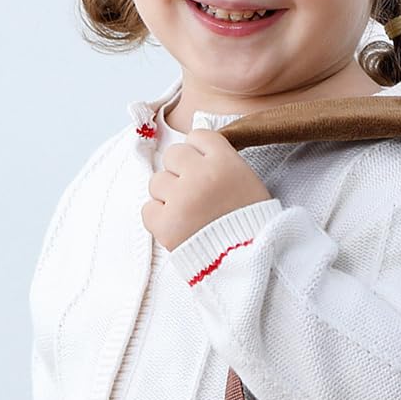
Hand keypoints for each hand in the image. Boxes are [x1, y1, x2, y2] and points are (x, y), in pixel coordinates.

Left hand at [141, 129, 272, 252]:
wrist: (249, 263)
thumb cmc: (252, 224)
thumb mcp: (248, 182)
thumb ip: (223, 163)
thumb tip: (195, 151)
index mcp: (225, 162)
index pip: (198, 136)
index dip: (199, 153)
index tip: (204, 168)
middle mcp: (200, 175)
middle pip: (173, 154)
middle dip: (181, 171)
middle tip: (194, 193)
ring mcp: (180, 199)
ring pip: (157, 182)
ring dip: (169, 196)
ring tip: (188, 213)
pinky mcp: (165, 224)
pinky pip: (148, 209)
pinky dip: (159, 218)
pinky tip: (178, 226)